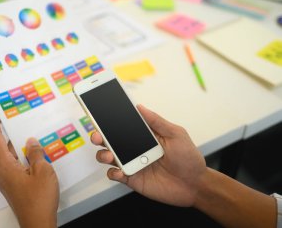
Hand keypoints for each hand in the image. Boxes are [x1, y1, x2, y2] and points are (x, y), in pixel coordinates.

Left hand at [0, 103, 58, 227]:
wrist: (38, 224)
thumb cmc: (39, 199)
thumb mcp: (42, 171)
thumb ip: (35, 154)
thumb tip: (30, 142)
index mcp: (5, 165)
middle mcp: (2, 171)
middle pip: (3, 146)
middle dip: (10, 131)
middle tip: (16, 116)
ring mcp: (7, 179)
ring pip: (12, 156)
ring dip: (20, 146)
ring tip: (31, 132)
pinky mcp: (14, 185)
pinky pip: (17, 165)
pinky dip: (24, 157)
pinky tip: (36, 153)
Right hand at [91, 104, 206, 206]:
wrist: (195, 185)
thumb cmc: (188, 158)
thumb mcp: (176, 134)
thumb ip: (156, 121)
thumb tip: (139, 107)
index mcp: (144, 135)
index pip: (123, 125)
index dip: (110, 120)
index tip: (100, 113)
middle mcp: (134, 148)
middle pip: (110, 140)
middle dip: (99, 136)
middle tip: (97, 136)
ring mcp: (132, 163)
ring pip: (108, 157)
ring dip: (103, 154)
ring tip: (108, 155)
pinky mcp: (132, 178)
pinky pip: (115, 175)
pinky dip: (113, 173)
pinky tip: (120, 171)